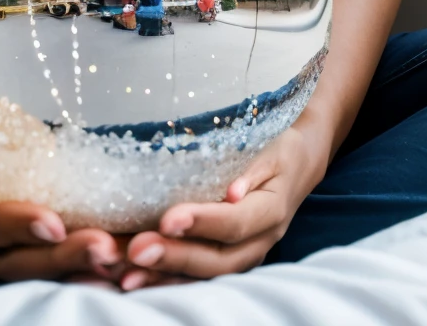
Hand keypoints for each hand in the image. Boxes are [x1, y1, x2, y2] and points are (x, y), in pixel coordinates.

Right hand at [0, 161, 122, 283]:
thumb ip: (10, 148)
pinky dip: (67, 277)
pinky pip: (32, 281)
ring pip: (24, 279)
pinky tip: (101, 273)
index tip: (56, 225)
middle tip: (103, 248)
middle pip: (8, 263)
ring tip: (112, 264)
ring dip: (71, 272)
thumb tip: (58, 149)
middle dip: (59, 258)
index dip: (17, 226)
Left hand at [120, 117, 330, 287]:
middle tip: (136, 250)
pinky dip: (167, 280)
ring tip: (127, 275)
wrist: (299, 163)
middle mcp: (260, 241)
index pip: (235, 223)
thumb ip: (252, 168)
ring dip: (165, 277)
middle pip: (217, 259)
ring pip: (206, 276)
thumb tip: (232, 192)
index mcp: (271, 210)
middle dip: (175, 257)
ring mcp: (245, 256)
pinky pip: (199, 277)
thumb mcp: (271, 146)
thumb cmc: (279, 148)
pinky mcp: (229, 259)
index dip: (202, 223)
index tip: (167, 219)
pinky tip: (134, 278)